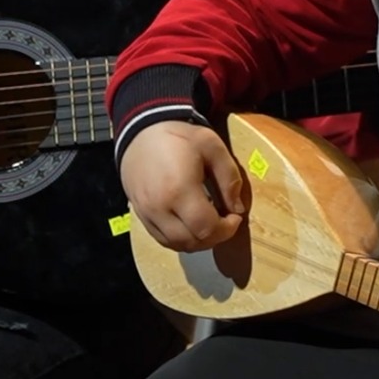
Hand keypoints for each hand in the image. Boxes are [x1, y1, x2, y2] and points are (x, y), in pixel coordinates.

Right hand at [120, 120, 244, 250]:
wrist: (141, 133)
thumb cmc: (178, 137)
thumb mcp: (212, 146)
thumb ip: (229, 177)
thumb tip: (237, 208)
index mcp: (180, 190)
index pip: (206, 228)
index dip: (226, 230)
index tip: (235, 217)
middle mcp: (160, 208)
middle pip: (191, 242)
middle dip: (214, 238)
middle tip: (225, 222)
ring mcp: (147, 214)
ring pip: (176, 245)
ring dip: (197, 241)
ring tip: (209, 223)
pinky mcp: (140, 215)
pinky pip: (162, 238)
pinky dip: (180, 238)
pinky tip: (191, 223)